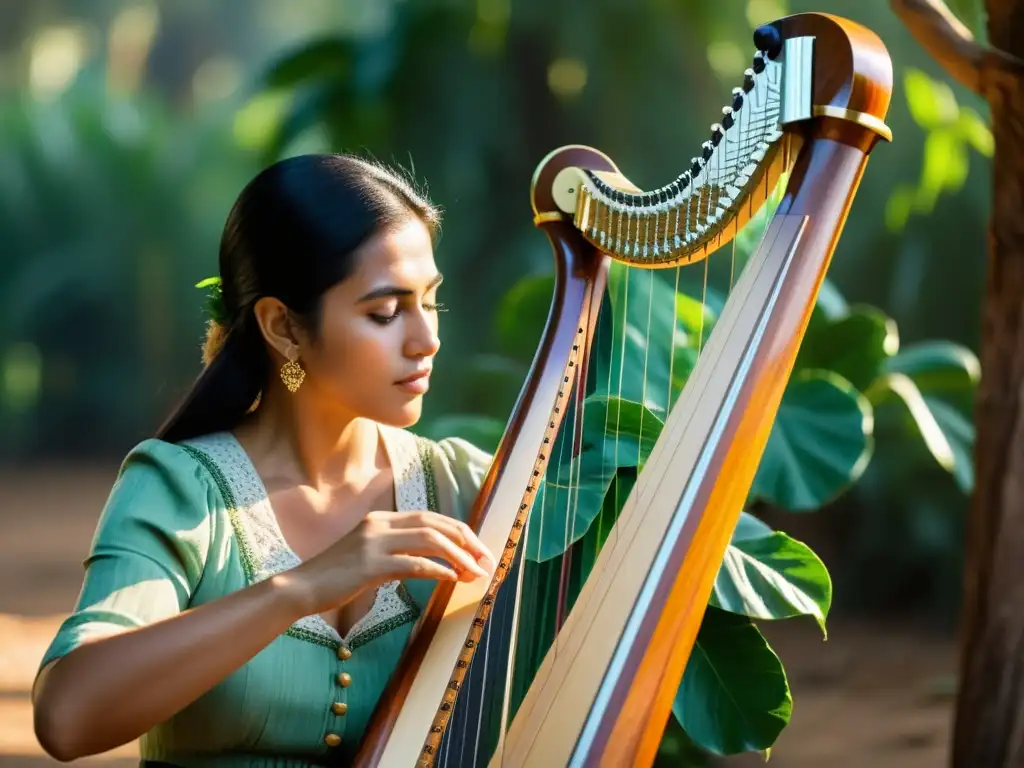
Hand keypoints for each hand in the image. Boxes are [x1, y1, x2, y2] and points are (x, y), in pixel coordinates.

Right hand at [288, 511, 495, 615]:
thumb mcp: (370, 557)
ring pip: (429, 541)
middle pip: (435, 524)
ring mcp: (374, 543)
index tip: (478, 548)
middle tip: (486, 558)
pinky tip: (452, 579)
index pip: (430, 517)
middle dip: (466, 540)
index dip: (458, 531)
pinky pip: (413, 564)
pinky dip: (437, 570)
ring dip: (458, 556)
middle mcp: (379, 524)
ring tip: (475, 572)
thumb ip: (397, 552)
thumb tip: (434, 563)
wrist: (301, 587)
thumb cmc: (336, 578)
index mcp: (381, 519)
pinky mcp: (370, 565)